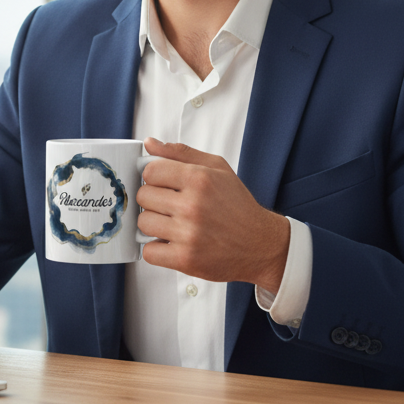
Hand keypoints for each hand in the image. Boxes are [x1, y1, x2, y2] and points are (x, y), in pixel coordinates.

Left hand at [136, 138, 289, 291]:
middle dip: (153, 200)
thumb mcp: (217, 168)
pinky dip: (156, 249)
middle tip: (170, 205)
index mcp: (199, 179)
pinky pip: (149, 252)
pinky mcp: (185, 259)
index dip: (153, 177)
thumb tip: (150, 143)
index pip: (150, 171)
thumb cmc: (238, 205)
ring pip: (143, 223)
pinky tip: (171, 243)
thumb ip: (181, 153)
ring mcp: (188, 234)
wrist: (261, 245)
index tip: (163, 184)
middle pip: (143, 196)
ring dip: (153, 224)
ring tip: (172, 224)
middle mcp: (192, 206)